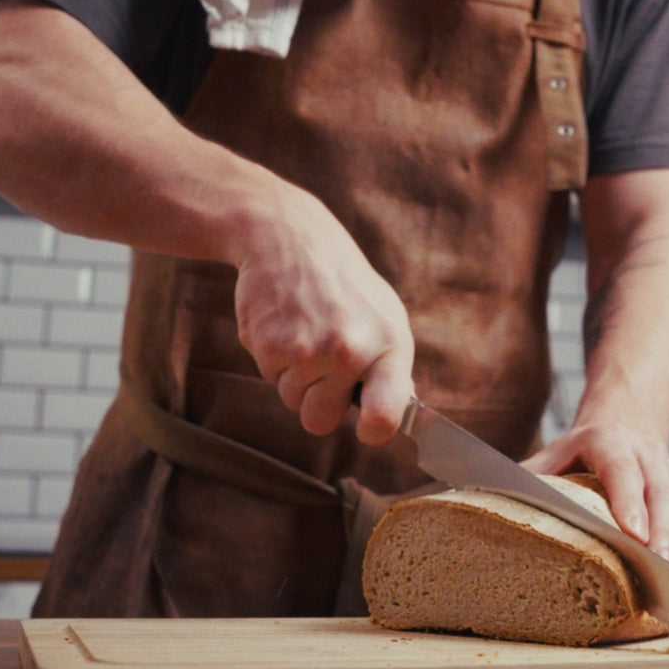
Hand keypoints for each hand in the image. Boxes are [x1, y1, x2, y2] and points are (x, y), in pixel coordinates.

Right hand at [232, 184, 414, 444]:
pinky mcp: (269, 346)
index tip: (367, 428)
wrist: (288, 238)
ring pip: (292, 401)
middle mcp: (349, 351)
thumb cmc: (343, 283)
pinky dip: (273, 358)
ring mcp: (307, 351)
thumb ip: (390, 366)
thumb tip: (400, 412)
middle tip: (322, 364)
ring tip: (305, 331)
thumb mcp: (384, 314)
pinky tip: (285, 323)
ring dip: (295, 377)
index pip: (387, 414)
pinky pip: (269, 378)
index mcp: (388, 344)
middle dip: (317, 402)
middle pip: (320, 422)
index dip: (374, 431)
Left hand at [522, 422, 668, 599]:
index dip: (629, 497)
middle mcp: (648, 456)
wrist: (622, 425)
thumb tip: (480, 511)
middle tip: (661, 570)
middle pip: (663, 492)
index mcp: (607, 441)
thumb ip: (523, 482)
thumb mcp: (546, 459)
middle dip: (665, 533)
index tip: (634, 533)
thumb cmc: (574, 458)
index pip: (621, 465)